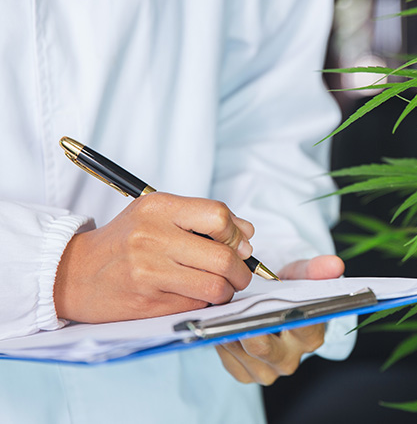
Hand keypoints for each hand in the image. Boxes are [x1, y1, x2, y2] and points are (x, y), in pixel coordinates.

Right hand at [54, 192, 254, 322]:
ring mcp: (149, 271)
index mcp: (159, 207)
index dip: (236, 234)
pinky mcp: (148, 302)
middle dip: (241, 270)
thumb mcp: (157, 215)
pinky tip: (195, 296)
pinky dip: (206, 303)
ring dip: (228, 290)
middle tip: (239, 274)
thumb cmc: (124, 242)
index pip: (219, 216)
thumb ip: (203, 219)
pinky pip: (197, 305)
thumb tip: (248, 234)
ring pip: (216, 286)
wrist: (73, 274)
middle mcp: (153, 236)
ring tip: (221, 287)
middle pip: (223, 256)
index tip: (237, 245)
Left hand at [215, 255, 344, 384]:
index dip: (279, 316)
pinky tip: (219, 323)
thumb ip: (316, 270)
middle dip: (244, 325)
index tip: (262, 302)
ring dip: (228, 330)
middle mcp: (290, 359)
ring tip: (221, 310)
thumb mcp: (302, 275)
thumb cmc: (288, 292)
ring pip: (240, 353)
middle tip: (230, 305)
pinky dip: (221, 341)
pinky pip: (227, 360)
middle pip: (262, 347)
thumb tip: (335, 264)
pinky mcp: (245, 374)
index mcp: (311, 336)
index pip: (298, 329)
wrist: (272, 309)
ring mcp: (267, 371)